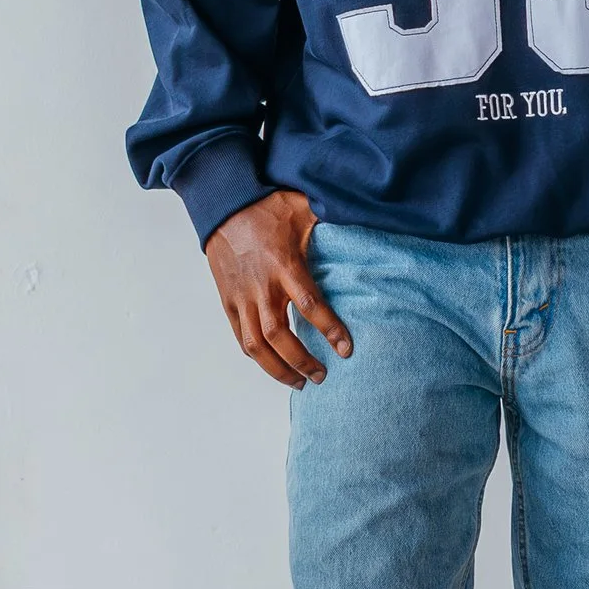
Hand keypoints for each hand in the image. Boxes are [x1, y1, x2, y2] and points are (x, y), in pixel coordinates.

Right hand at [202, 189, 349, 388]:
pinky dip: (257, 356)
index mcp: (284, 265)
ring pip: (256, 345)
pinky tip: (273, 366)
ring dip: (277, 369)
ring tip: (298, 382)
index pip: (310, 305)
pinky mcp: (229, 301)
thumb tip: (364, 219)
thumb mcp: (304, 209)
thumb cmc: (267, 207)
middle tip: (321, 376)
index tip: (346, 350)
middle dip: (301, 361)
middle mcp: (261, 286)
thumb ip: (331, 221)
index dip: (330, 330)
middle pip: (279, 336)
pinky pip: (241, 337)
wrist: (224, 205)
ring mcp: (241, 297)